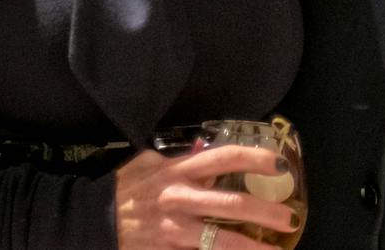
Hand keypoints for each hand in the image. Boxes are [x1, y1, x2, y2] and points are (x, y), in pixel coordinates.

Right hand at [115, 144, 299, 249]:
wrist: (93, 222)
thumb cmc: (125, 188)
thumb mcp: (150, 162)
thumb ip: (181, 157)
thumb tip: (206, 145)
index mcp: (179, 171)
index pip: (225, 158)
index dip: (255, 159)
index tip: (279, 164)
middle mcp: (181, 200)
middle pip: (231, 205)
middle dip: (265, 213)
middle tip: (291, 218)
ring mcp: (175, 231)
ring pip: (220, 241)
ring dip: (252, 248)